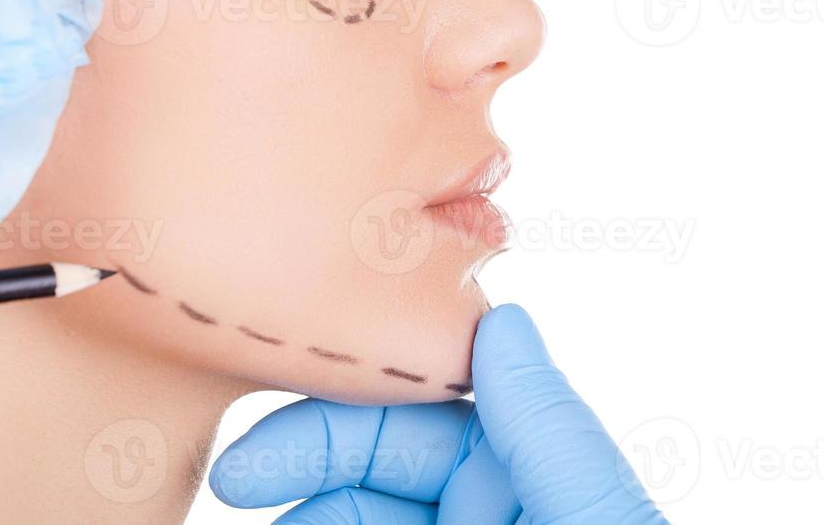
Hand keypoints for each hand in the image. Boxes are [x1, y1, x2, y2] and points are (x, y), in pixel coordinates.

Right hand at [210, 303, 667, 522]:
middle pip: (367, 471)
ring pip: (346, 520)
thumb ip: (547, 434)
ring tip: (251, 519)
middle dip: (298, 464)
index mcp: (534, 478)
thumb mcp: (592, 520)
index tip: (261, 433)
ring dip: (294, 517)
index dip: (337, 412)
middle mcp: (488, 510)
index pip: (417, 417)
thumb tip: (500, 319)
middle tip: (231, 479)